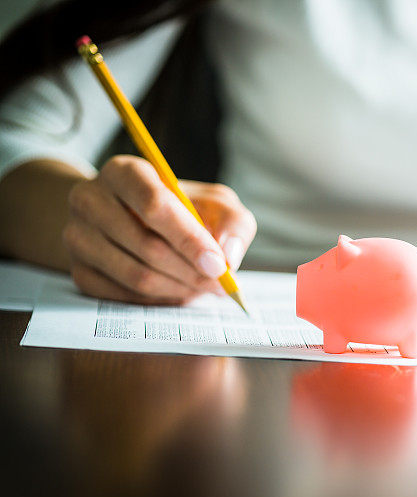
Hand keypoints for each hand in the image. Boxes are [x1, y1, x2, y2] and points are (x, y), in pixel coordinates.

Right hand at [63, 155, 256, 303]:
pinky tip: (178, 291)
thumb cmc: (182, 208)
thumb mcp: (214, 203)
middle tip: (220, 285)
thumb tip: (229, 255)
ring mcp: (78, 236)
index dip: (190, 239)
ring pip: (135, 276)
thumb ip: (233, 222)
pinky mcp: (78, 269)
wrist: (132, 218)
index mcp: (125, 171)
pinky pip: (123, 296)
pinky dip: (159, 300)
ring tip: (203, 288)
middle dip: (191, 272)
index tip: (219, 265)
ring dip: (178, 288)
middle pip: (146, 245)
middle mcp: (90, 199)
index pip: (155, 205)